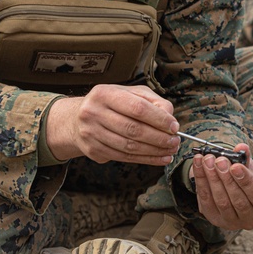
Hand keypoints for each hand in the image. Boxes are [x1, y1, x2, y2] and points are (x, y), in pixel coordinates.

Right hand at [45, 84, 179, 164]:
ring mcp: (91, 133)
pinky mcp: (92, 150)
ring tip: (170, 151)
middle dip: (159, 138)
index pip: (137, 108)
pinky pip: (123, 157)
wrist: (77, 119)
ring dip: (154, 151)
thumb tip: (170, 118)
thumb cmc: (111, 103)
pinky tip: (159, 158)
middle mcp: (94, 112)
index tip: (174, 126)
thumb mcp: (130, 93)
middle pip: (133, 129)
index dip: (159, 119)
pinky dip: (145, 159)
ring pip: (128, 146)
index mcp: (105, 94)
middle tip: (175, 141)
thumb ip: (152, 101)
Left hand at [191, 143, 252, 229]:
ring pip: (221, 202)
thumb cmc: (247, 179)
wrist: (235, 190)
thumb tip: (241, 147)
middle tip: (219, 160)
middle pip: (238, 200)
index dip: (246, 181)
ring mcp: (232, 222)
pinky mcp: (215, 219)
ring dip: (212, 179)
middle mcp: (250, 220)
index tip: (235, 166)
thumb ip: (246, 158)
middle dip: (226, 178)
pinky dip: (201, 182)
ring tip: (207, 161)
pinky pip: (206, 201)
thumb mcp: (251, 168)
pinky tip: (198, 165)